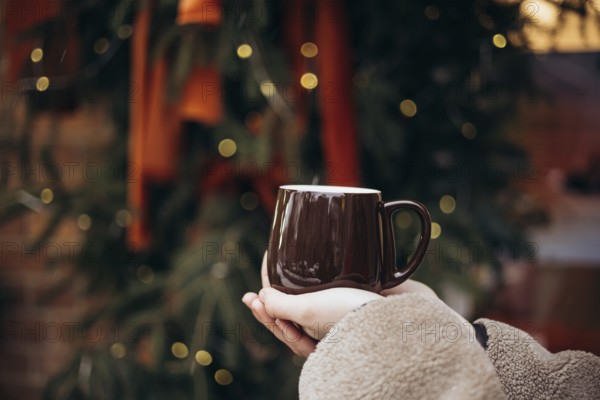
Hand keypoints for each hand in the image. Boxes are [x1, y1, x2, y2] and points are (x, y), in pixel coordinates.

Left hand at [242, 253, 437, 356]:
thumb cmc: (355, 316)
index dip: (264, 312)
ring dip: (295, 291)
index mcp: (315, 343)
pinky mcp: (359, 301)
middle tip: (256, 292)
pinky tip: (317, 273)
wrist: (402, 314)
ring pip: (312, 305)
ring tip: (282, 277)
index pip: (282, 327)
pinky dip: (319, 284)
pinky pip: (331, 294)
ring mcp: (343, 317)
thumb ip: (282, 307)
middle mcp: (328, 332)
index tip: (251, 296)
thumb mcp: (309, 312)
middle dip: (274, 302)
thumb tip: (261, 298)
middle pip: (294, 317)